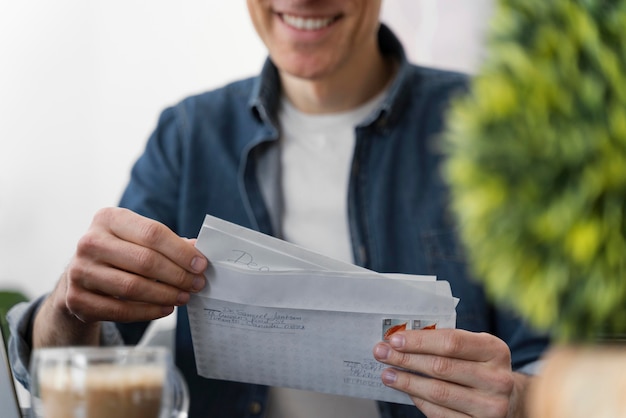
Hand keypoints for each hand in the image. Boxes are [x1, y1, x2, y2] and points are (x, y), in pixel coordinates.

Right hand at [33, 207, 207, 346]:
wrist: (80, 275)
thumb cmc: (119, 252)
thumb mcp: (137, 238)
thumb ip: (167, 242)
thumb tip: (199, 250)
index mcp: (108, 218)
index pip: (152, 233)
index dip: (181, 251)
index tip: (201, 265)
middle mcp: (89, 242)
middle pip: (145, 261)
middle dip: (178, 275)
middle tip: (196, 284)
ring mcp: (79, 271)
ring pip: (132, 287)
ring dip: (165, 295)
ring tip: (184, 297)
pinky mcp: (76, 299)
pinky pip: (120, 310)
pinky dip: (148, 312)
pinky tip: (165, 308)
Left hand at [373, 329, 529, 417]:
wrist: (511, 400)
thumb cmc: (483, 367)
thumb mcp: (476, 348)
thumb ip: (448, 341)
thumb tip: (403, 339)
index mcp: (496, 351)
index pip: (451, 342)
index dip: (419, 341)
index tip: (394, 339)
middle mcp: (498, 380)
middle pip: (441, 367)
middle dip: (406, 359)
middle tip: (382, 353)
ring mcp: (491, 407)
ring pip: (438, 392)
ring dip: (407, 382)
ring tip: (387, 374)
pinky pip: (440, 413)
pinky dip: (419, 400)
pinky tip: (407, 390)